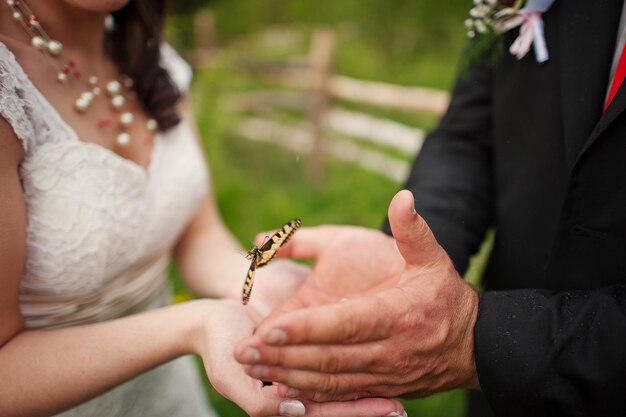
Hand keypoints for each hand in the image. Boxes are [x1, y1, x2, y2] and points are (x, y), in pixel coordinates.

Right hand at [196, 299, 405, 416]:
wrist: (211, 314)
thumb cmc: (218, 343)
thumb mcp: (230, 376)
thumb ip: (257, 401)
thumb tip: (293, 413)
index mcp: (278, 404)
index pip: (325, 412)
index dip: (357, 412)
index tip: (391, 409)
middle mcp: (294, 393)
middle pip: (338, 401)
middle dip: (369, 404)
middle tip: (403, 405)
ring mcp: (301, 369)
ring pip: (340, 382)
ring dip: (367, 384)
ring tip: (401, 384)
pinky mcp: (304, 348)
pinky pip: (333, 359)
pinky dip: (355, 360)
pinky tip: (379, 358)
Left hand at [234, 190, 479, 400]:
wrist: (474, 345)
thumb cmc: (446, 296)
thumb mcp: (433, 259)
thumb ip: (413, 230)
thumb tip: (403, 196)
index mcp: (397, 315)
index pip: (346, 324)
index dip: (307, 327)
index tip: (268, 326)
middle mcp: (388, 350)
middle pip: (328, 357)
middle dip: (282, 355)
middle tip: (241, 351)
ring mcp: (384, 375)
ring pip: (328, 380)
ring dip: (286, 374)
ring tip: (250, 366)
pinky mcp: (380, 389)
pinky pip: (339, 395)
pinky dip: (307, 393)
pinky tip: (278, 384)